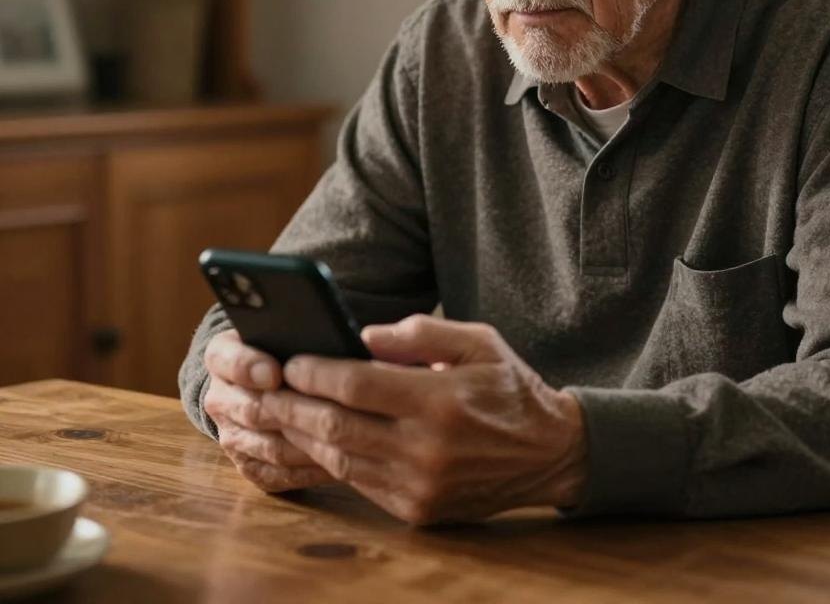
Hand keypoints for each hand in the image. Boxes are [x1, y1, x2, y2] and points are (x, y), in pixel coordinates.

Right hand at [202, 329, 331, 492]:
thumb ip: (298, 329)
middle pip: (252, 410)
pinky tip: (340, 460)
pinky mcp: (248, 466)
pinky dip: (308, 470)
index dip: (249, 367)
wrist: (265, 380)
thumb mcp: (284, 329)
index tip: (275, 372)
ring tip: (345, 439)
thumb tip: (341, 339)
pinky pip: (278, 474)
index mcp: (222, 356)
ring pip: (269, 447)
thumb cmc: (286, 348)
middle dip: (291, 412)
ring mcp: (231, 436)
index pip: (227, 360)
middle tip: (327, 412)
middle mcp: (219, 398)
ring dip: (307, 445)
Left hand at [259, 315, 587, 524]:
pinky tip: (315, 439)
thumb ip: (421, 333)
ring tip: (278, 412)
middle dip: (293, 405)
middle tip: (266, 387)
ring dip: (302, 435)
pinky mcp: (418, 510)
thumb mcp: (478, 341)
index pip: (358, 384)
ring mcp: (420, 485)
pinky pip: (359, 483)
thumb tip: (362, 335)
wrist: (549, 454)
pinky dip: (331, 459)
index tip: (291, 359)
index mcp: (441, 400)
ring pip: (340, 459)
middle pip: (337, 426)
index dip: (316, 372)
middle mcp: (427, 448)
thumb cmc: (510, 388)